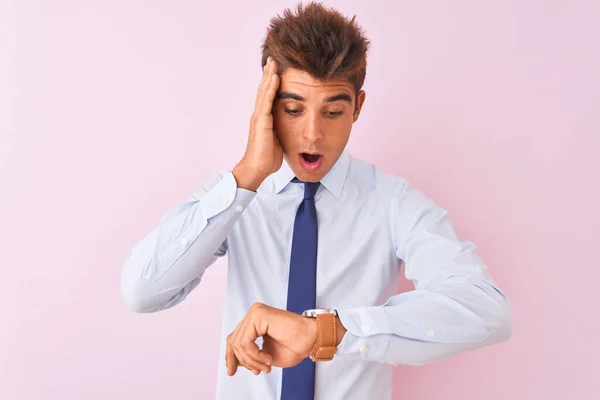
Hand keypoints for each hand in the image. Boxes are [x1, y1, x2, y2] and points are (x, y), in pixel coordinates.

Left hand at [226, 302, 316, 375]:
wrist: (311, 340)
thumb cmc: (295, 346)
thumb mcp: (264, 356)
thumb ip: (248, 355)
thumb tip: (233, 361)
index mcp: (255, 321)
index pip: (234, 338)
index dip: (231, 356)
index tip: (232, 371)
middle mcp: (254, 313)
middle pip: (234, 341)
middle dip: (244, 361)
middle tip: (259, 371)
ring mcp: (256, 312)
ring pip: (239, 343)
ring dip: (252, 360)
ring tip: (267, 366)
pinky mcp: (259, 315)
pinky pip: (246, 341)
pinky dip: (255, 355)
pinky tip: (268, 359)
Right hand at [233, 57, 283, 190]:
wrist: (258, 168)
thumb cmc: (267, 157)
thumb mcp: (277, 139)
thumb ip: (280, 129)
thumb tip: (289, 126)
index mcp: (263, 119)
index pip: (267, 96)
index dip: (271, 82)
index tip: (276, 69)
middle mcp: (259, 115)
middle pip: (264, 90)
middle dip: (268, 74)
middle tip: (273, 59)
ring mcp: (259, 117)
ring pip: (264, 92)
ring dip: (269, 76)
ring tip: (273, 62)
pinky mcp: (261, 122)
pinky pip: (266, 102)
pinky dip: (270, 89)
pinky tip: (274, 78)